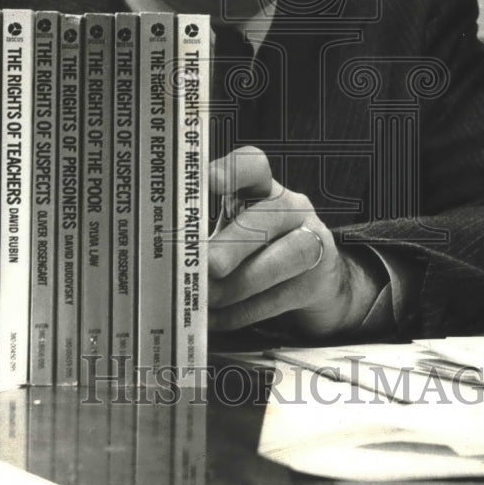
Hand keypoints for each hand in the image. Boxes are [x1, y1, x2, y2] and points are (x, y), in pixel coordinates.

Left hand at [208, 146, 383, 337]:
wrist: (315, 279)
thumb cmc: (260, 248)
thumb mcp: (235, 228)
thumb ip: (205, 231)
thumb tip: (167, 253)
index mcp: (264, 188)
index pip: (254, 165)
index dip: (232, 171)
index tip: (209, 182)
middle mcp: (292, 208)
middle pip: (268, 215)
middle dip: (235, 242)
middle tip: (207, 264)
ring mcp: (311, 242)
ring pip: (284, 257)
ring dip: (239, 283)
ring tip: (208, 298)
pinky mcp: (316, 281)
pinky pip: (281, 297)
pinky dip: (244, 312)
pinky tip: (218, 319)